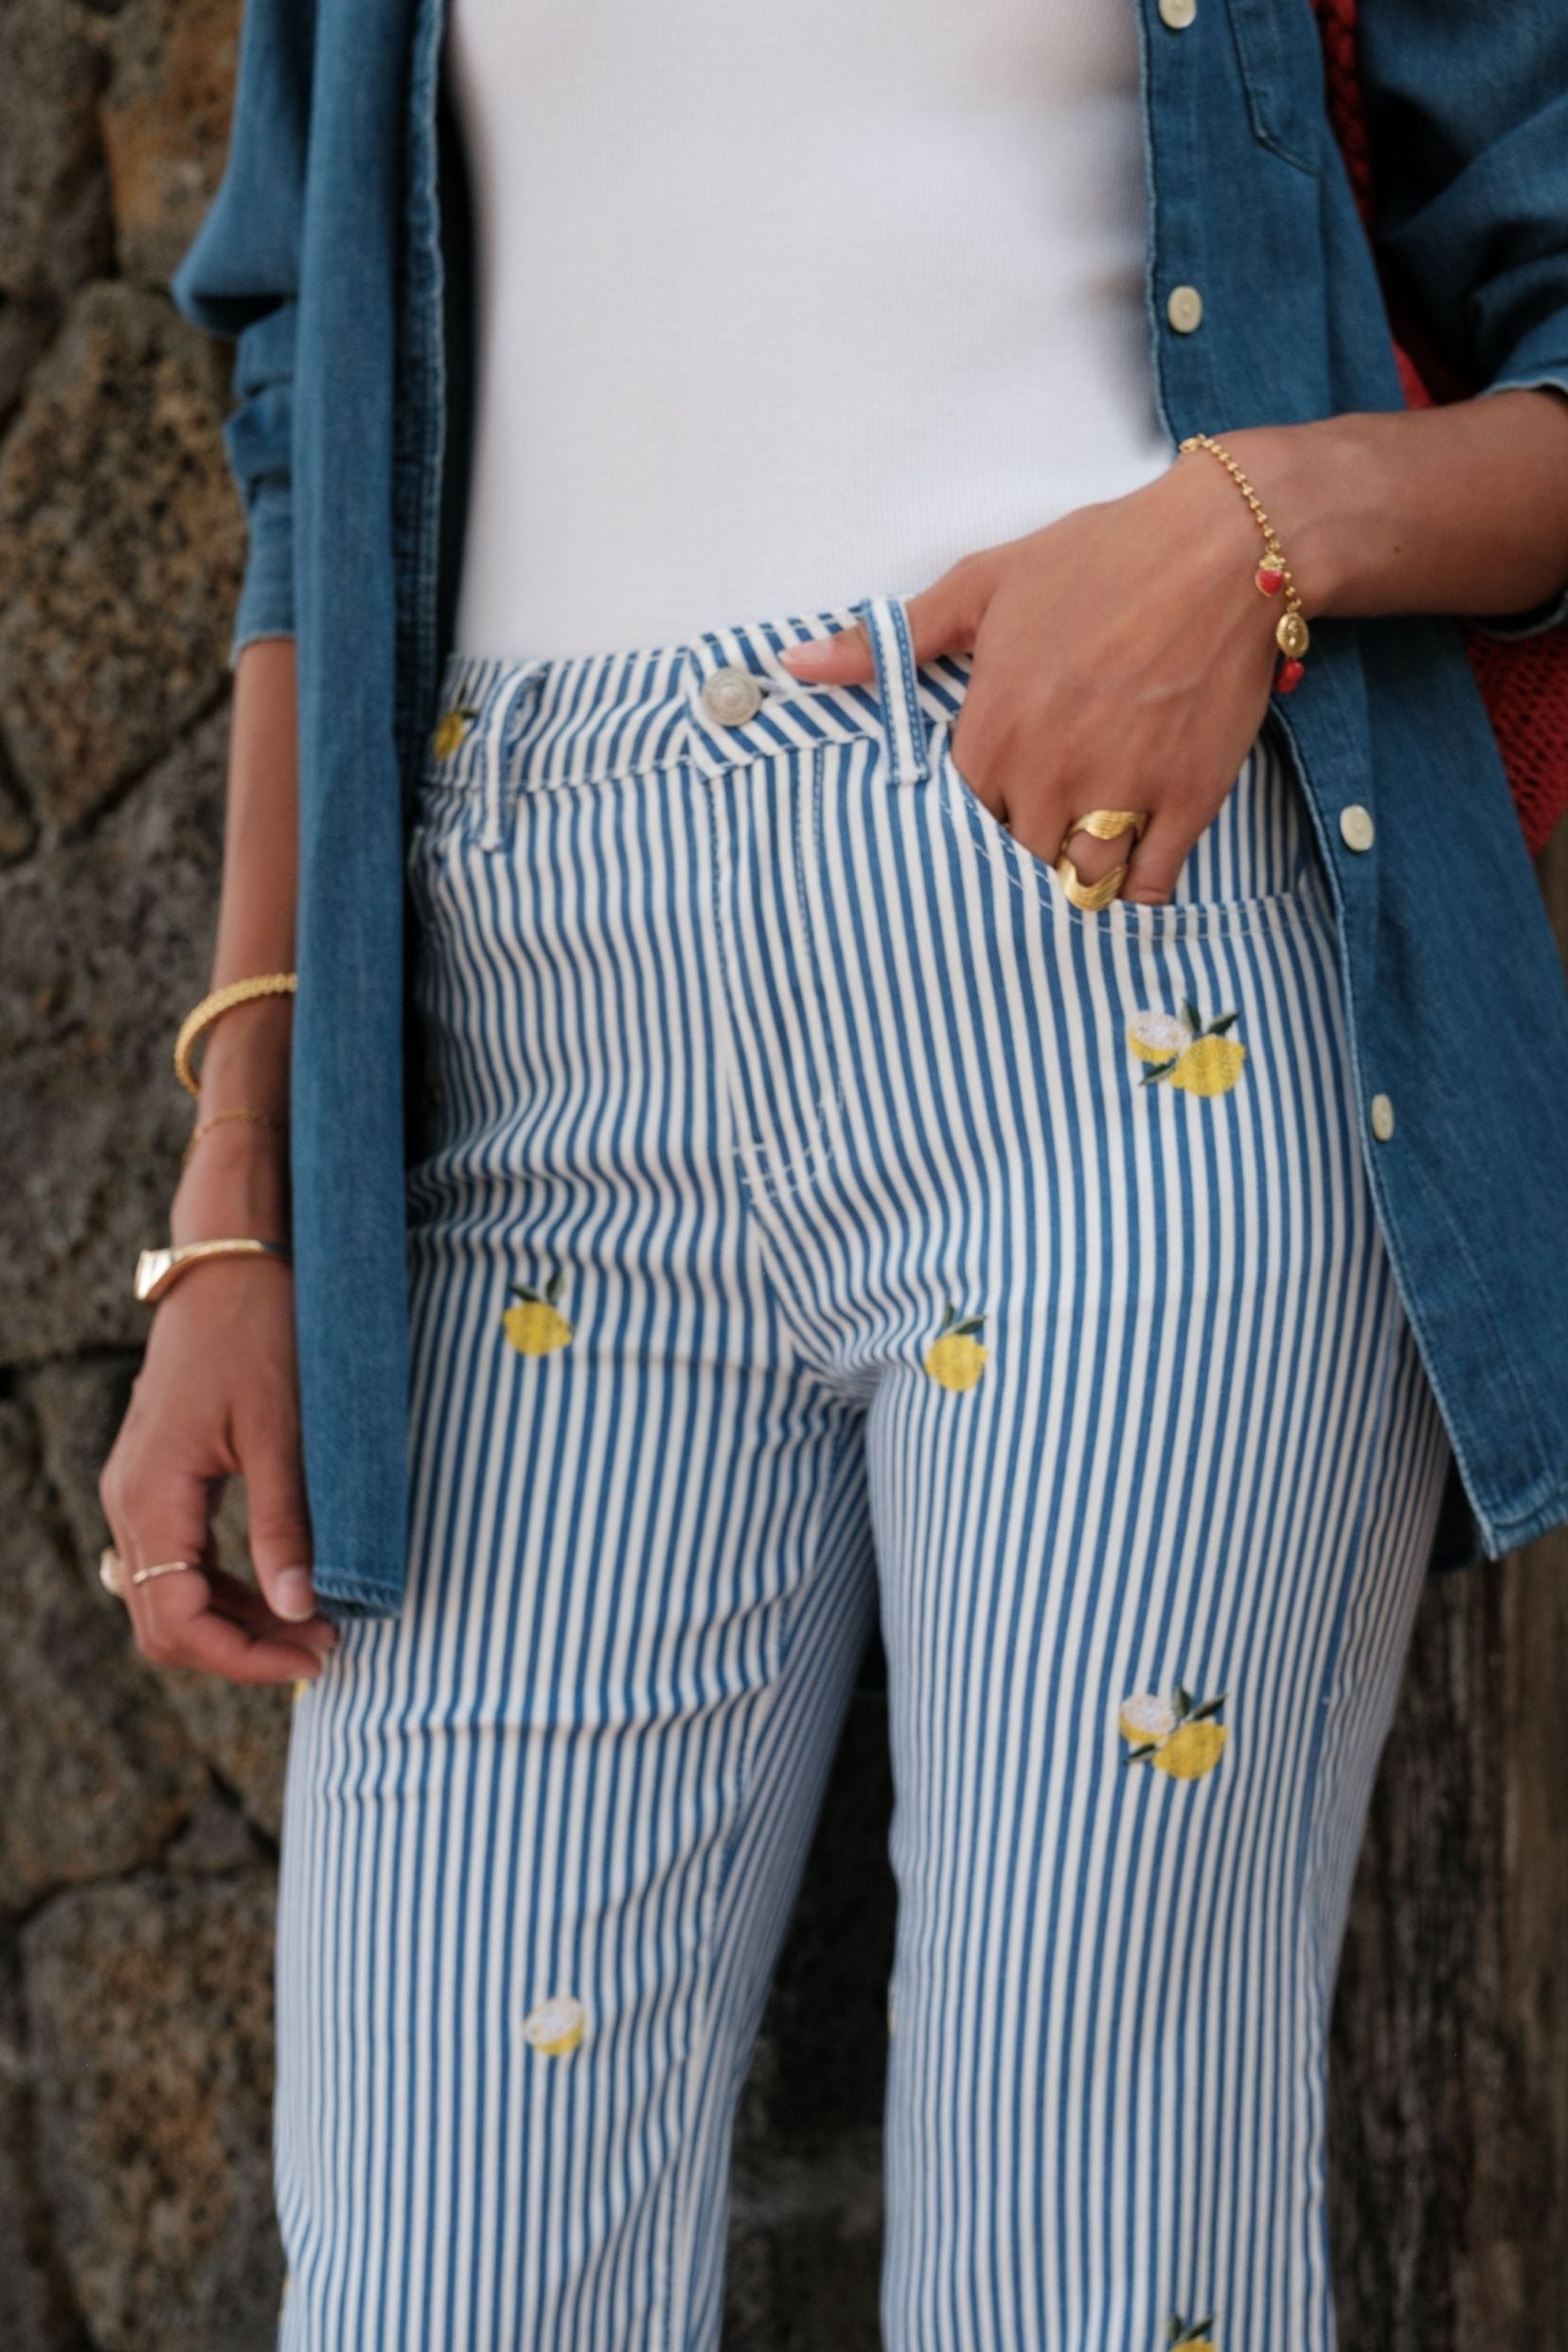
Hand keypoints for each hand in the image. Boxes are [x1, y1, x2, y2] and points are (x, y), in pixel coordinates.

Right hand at [98, 1125, 335, 1684]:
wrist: (232, 1262)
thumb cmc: (261, 1333)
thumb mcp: (284, 1433)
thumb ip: (285, 1526)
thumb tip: (299, 1611)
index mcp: (151, 1494)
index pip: (175, 1619)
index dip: (242, 1656)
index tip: (314, 1655)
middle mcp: (129, 1501)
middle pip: (164, 1621)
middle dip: (241, 1648)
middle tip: (323, 1646)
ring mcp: (138, 1489)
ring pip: (170, 1594)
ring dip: (236, 1619)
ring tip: (315, 1622)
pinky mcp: (158, 1476)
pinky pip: (180, 1558)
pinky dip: (227, 1583)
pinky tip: (284, 1583)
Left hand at [779, 447, 1287, 903]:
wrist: (1225, 545)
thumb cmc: (1099, 558)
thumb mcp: (981, 585)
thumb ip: (892, 642)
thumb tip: (797, 664)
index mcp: (993, 732)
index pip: (953, 825)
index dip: (963, 825)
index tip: (975, 816)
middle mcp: (1050, 776)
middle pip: (1012, 865)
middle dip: (1015, 858)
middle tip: (1024, 845)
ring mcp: (1121, 794)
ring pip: (1079, 885)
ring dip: (1070, 883)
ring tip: (1068, 864)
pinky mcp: (1188, 800)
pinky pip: (1152, 884)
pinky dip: (1138, 891)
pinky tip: (1129, 875)